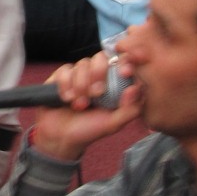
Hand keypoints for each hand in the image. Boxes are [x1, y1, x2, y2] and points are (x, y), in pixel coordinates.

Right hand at [30, 50, 142, 165]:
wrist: (60, 138)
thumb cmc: (89, 130)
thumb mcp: (113, 124)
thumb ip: (130, 109)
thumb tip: (136, 88)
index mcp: (113, 83)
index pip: (122, 62)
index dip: (125, 62)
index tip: (125, 73)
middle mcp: (96, 75)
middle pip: (101, 58)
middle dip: (98, 75)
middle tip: (96, 95)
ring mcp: (79, 74)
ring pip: (82, 64)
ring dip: (80, 86)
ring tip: (79, 105)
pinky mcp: (61, 76)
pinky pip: (65, 70)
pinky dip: (66, 85)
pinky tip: (66, 99)